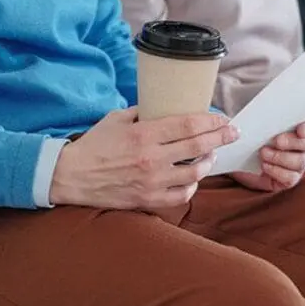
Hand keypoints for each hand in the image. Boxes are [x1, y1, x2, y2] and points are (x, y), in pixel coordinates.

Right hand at [50, 108, 237, 208]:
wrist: (70, 177)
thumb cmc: (94, 145)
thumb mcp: (116, 119)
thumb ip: (143, 112)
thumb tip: (166, 106)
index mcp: (144, 134)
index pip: (189, 125)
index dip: (212, 121)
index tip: (224, 119)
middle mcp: (151, 158)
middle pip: (199, 146)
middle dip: (222, 137)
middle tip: (234, 133)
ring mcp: (151, 182)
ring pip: (195, 172)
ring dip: (208, 162)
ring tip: (211, 155)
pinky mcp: (148, 199)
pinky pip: (181, 195)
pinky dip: (192, 186)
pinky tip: (193, 178)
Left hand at [230, 113, 304, 192]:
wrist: (233, 154)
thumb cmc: (245, 130)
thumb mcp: (247, 115)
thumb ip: (252, 109)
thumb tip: (248, 115)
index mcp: (301, 124)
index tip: (300, 129)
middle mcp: (304, 144)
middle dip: (293, 142)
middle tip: (276, 141)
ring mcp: (297, 163)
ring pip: (302, 162)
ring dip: (282, 157)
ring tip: (263, 153)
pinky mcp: (287, 179)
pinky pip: (291, 178)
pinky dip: (278, 172)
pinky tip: (264, 165)